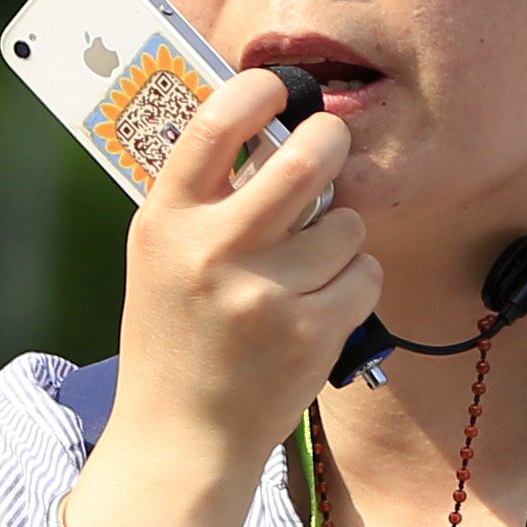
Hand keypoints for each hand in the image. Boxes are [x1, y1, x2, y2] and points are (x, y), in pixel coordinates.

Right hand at [102, 68, 370, 493]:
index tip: (280, 89)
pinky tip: (322, 303)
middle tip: (329, 147)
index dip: (260, 90)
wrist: (181, 437)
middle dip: (331, 143)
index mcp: (167, 220)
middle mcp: (214, 250)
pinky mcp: (311, 333)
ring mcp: (266, 294)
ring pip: (347, 222)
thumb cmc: (173, 335)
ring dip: (340, 235)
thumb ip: (202, 196)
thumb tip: (264, 127)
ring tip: (309, 263)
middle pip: (307, 157)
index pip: (216, 124)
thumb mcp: (159, 255)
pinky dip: (355, 283)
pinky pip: (366, 274)